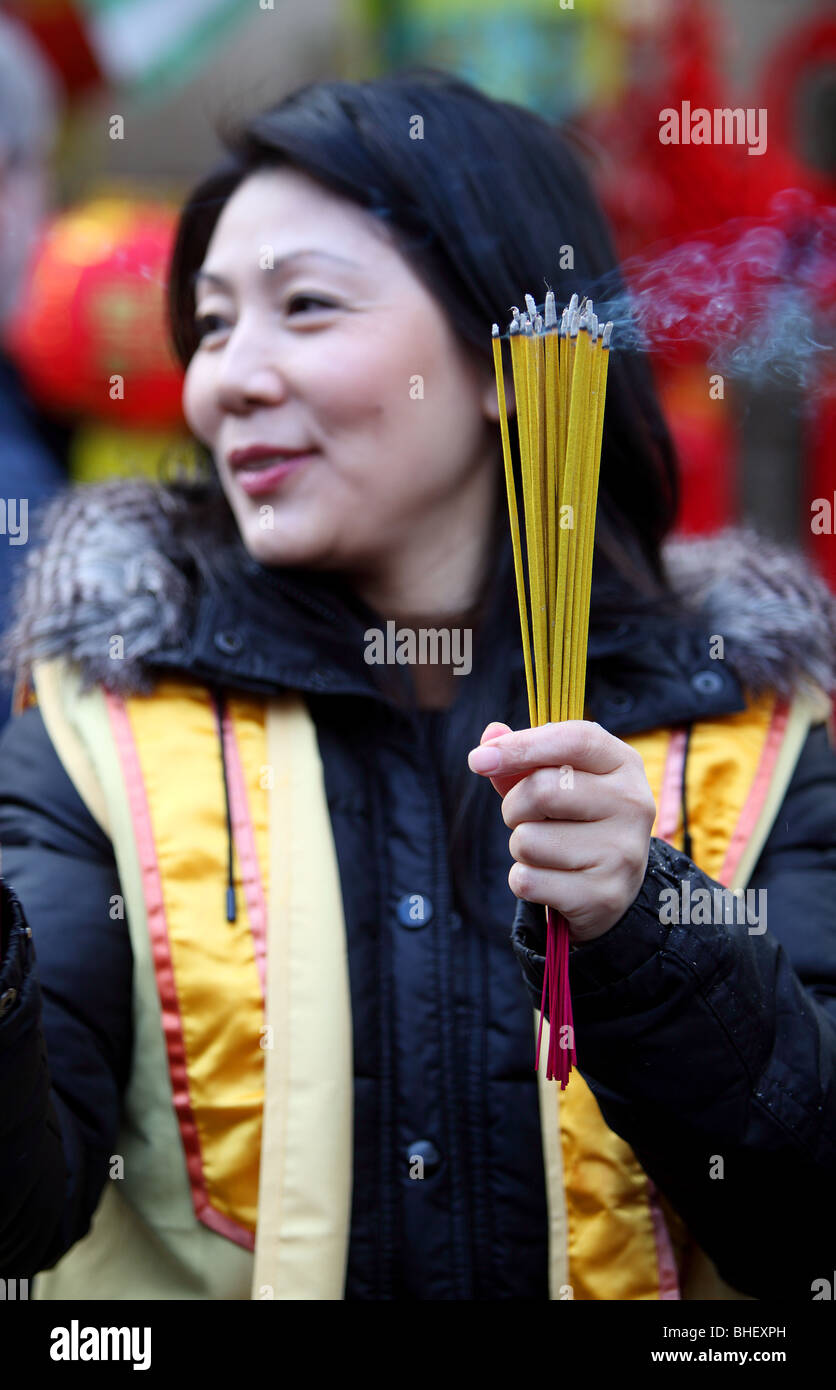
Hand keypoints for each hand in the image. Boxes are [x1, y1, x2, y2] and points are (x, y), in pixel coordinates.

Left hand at [467, 719, 655, 942]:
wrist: (610, 888)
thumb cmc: (575, 820)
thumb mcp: (557, 780)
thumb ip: (523, 757)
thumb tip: (491, 735)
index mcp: (624, 764)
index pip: (574, 739)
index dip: (521, 745)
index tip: (478, 759)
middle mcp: (633, 804)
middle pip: (542, 791)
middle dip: (514, 806)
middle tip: (527, 817)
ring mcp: (622, 852)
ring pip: (528, 840)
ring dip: (520, 847)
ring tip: (547, 851)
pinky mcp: (603, 895)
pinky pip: (527, 880)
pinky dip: (524, 879)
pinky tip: (551, 880)